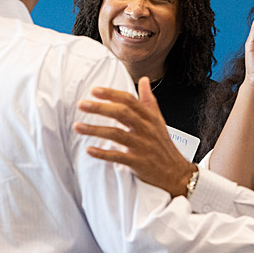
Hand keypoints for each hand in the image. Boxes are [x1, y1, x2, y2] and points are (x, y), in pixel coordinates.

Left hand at [75, 77, 195, 196]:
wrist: (176, 172)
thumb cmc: (163, 146)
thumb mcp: (159, 120)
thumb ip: (149, 100)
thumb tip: (144, 80)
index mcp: (149, 118)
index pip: (129, 100)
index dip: (111, 94)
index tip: (94, 91)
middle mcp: (146, 129)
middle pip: (122, 114)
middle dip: (100, 108)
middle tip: (81, 105)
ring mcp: (142, 146)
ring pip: (116, 134)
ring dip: (95, 130)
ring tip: (77, 127)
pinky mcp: (138, 163)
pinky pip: (118, 156)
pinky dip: (103, 153)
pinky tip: (90, 150)